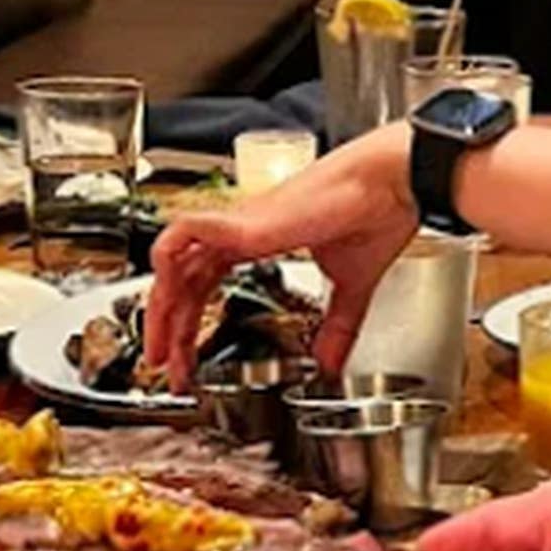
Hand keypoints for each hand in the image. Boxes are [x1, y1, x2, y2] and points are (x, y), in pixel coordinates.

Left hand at [142, 126, 416, 382]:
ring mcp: (241, 225)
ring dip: (160, 302)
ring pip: (175, 259)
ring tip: (158, 345)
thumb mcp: (351, 287)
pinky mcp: (246, 223)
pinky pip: (186, 232)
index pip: (206, 282)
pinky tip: (164, 286)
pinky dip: (167, 257)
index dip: (191, 321)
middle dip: (168, 325)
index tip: (187, 359)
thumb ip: (336, 327)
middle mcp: (243, 231)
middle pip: (184, 279)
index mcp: (261, 240)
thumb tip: (329, 363)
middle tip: (163, 364)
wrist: (391, 185)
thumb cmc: (375, 215)